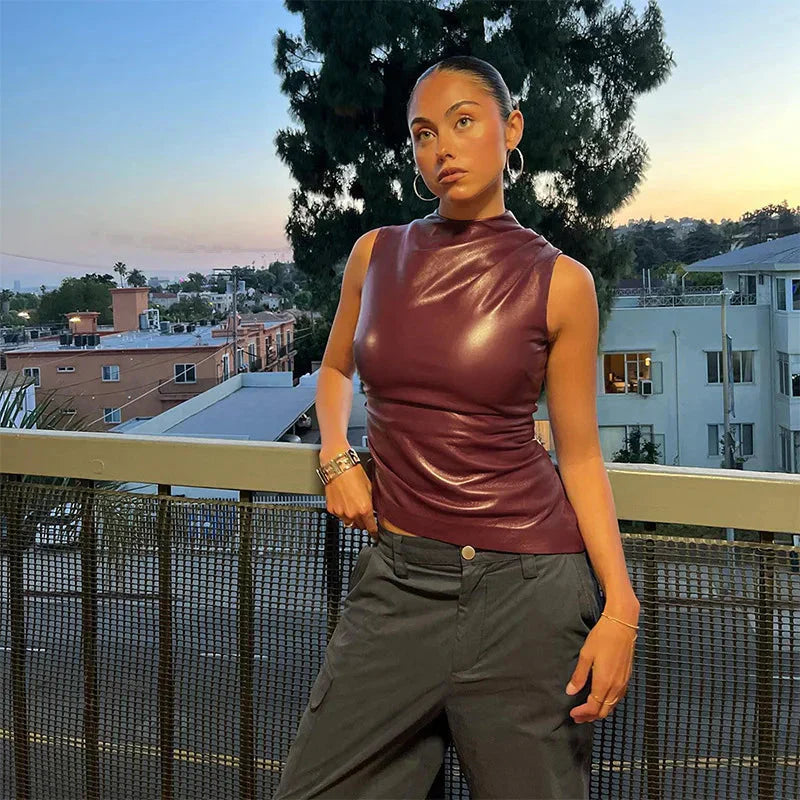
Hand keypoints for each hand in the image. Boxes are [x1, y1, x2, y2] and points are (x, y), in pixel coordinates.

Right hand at [324, 463, 378, 538]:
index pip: (371, 527)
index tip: (375, 535)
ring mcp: (340, 512)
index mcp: (364, 509)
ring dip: (352, 519)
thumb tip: (372, 510)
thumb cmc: (354, 473)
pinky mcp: (331, 509)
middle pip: (359, 527)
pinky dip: (342, 512)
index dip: (374, 532)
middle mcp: (352, 513)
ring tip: (353, 507)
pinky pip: (339, 515)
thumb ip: (370, 502)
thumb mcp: (369, 488)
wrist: (338, 466)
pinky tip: (344, 501)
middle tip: (364, 516)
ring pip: (348, 522)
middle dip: (363, 523)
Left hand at [565, 598, 638, 722]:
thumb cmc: (602, 638)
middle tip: (578, 717)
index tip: (572, 714)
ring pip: (612, 706)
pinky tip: (601, 700)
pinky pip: (618, 699)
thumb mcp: (586, 655)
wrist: (622, 626)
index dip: (582, 714)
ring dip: (600, 712)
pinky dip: (608, 704)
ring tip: (587, 711)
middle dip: (590, 717)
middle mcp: (616, 687)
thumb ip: (579, 676)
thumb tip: (570, 692)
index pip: (593, 708)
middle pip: (604, 711)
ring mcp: (623, 683)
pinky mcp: (627, 678)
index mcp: (604, 683)